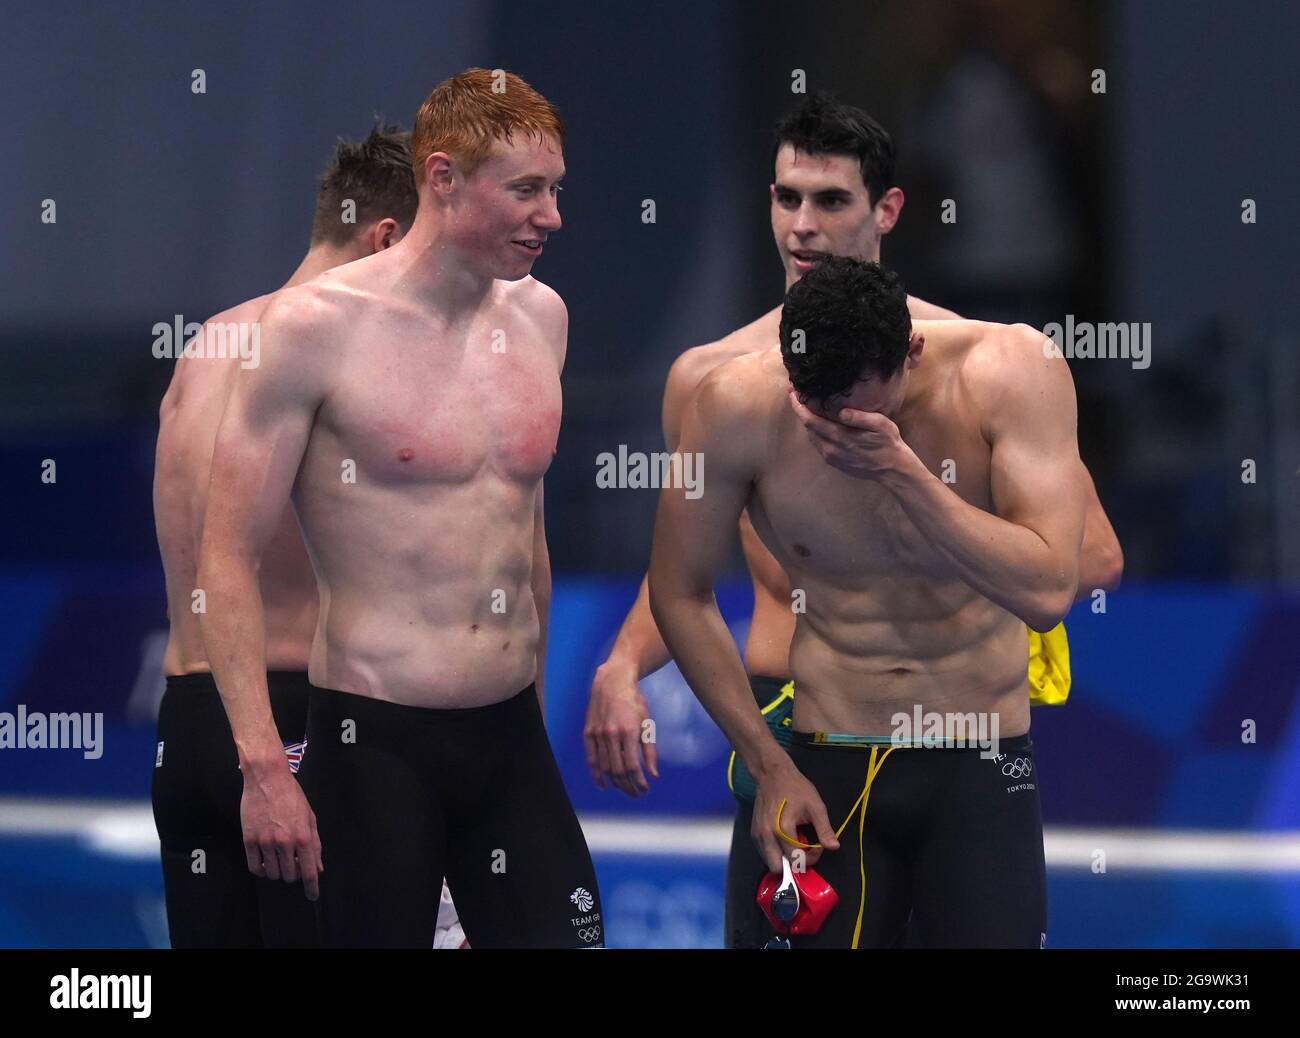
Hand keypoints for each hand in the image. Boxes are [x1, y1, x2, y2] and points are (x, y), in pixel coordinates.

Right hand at [241, 759, 322, 899]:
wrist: (267, 778)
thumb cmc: (291, 796)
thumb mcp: (310, 817)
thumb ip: (315, 844)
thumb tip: (318, 867)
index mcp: (303, 836)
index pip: (309, 871)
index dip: (311, 887)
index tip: (312, 895)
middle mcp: (285, 841)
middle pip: (290, 875)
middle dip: (293, 874)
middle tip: (292, 863)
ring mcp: (265, 841)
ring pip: (272, 873)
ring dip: (277, 871)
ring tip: (278, 858)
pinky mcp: (249, 839)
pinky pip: (254, 866)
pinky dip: (261, 869)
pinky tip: (265, 862)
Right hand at [584, 658, 659, 796]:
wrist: (611, 683)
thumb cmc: (633, 703)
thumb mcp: (647, 723)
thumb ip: (650, 751)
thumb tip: (654, 775)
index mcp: (628, 731)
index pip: (632, 766)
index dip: (638, 781)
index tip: (645, 789)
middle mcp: (611, 734)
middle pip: (618, 770)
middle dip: (628, 786)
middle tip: (636, 794)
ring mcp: (597, 734)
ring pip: (605, 767)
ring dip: (615, 782)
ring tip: (625, 789)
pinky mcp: (588, 733)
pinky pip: (591, 759)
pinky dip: (596, 774)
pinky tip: (603, 784)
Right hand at [752, 755, 838, 872]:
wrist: (772, 774)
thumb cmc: (796, 788)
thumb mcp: (816, 806)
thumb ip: (824, 829)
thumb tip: (834, 847)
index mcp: (783, 828)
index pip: (796, 859)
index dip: (810, 857)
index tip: (816, 845)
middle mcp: (767, 835)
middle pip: (778, 868)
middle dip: (793, 864)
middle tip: (803, 849)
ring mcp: (758, 835)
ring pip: (769, 862)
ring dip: (783, 859)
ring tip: (794, 843)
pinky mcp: (754, 833)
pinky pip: (764, 853)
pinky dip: (775, 852)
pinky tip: (784, 839)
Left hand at [788, 390, 911, 480]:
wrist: (892, 469)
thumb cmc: (888, 443)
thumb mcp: (880, 425)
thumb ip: (860, 417)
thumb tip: (842, 411)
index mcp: (841, 437)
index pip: (811, 420)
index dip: (799, 406)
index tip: (793, 392)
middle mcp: (831, 448)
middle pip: (808, 427)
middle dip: (800, 410)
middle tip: (797, 394)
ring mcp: (831, 457)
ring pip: (811, 436)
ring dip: (808, 421)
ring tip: (807, 406)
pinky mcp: (833, 462)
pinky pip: (818, 444)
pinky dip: (815, 432)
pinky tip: (820, 423)